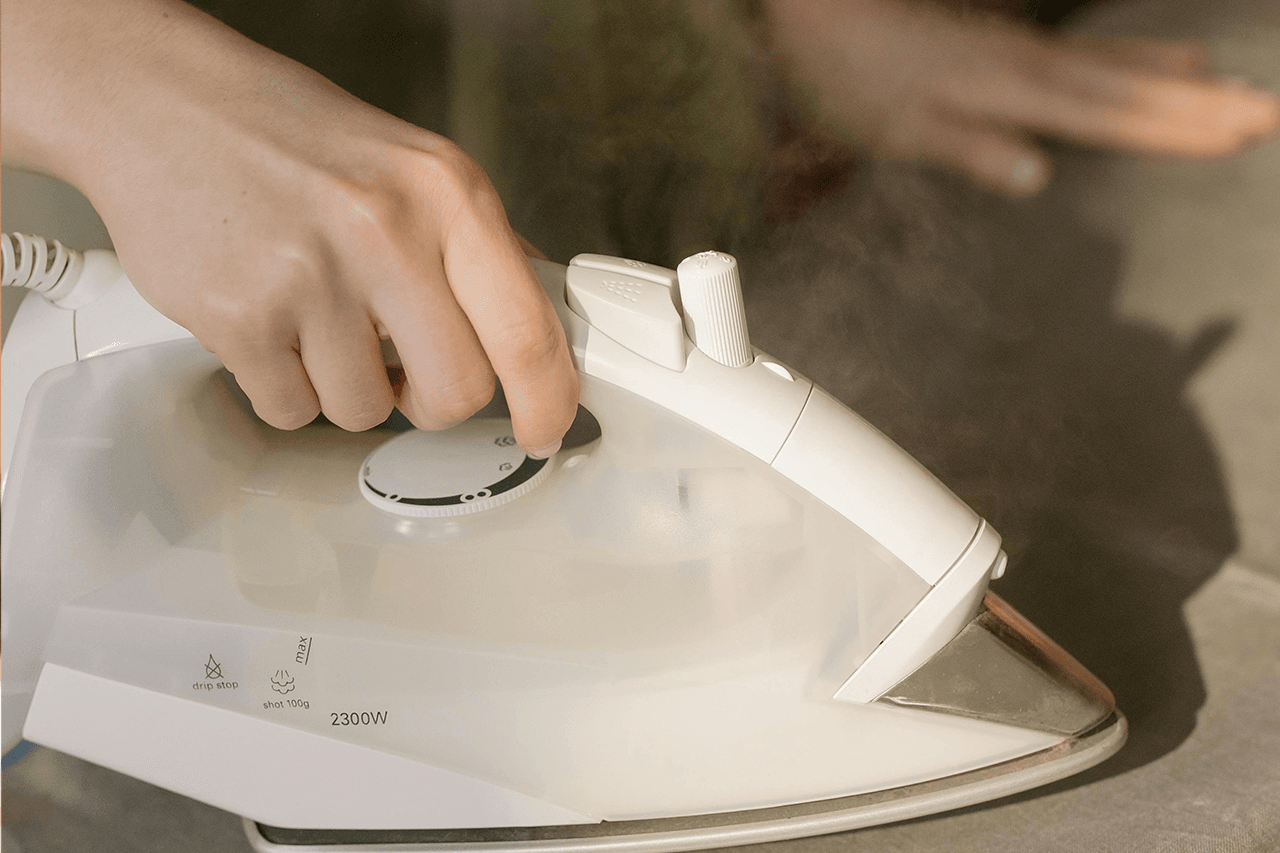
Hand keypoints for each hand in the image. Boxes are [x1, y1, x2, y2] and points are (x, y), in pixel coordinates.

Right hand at [1, 0, 577, 455]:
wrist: (162, 103)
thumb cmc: (292, 138)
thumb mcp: (414, 167)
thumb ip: (478, 246)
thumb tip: (537, 320)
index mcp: (447, 193)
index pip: (526, 330)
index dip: (546, 399)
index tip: (541, 427)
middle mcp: (386, 232)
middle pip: (456, 393)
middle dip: (429, 398)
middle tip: (402, 366)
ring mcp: (309, 277)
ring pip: (365, 412)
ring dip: (346, 386)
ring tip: (316, 317)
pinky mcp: (239, 319)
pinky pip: (292, 410)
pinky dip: (285, 386)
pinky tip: (272, 323)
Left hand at [764, 0, 1279, 193]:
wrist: (818, 11)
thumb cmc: (851, 74)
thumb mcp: (899, 128)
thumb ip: (971, 149)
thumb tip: (1038, 176)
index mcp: (1012, 90)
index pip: (1112, 115)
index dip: (1177, 128)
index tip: (1239, 136)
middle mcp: (1030, 64)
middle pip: (1133, 87)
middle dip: (1203, 103)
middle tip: (1269, 114)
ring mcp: (1020, 50)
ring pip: (1118, 65)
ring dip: (1177, 77)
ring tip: (1231, 84)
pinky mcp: (1003, 47)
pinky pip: (1090, 55)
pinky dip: (1133, 60)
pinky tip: (1147, 63)